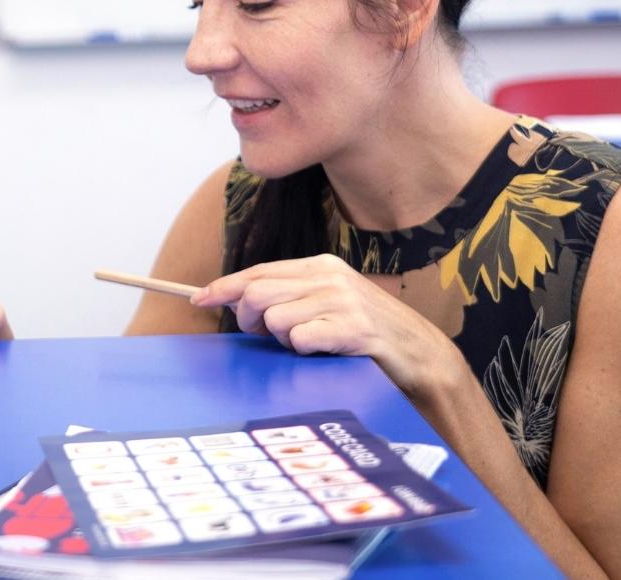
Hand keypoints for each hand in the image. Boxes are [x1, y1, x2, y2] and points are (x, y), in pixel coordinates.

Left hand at [191, 254, 453, 395]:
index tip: (199, 297)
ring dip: (284, 340)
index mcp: (320, 266)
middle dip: (248, 319)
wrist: (421, 354)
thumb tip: (238, 302)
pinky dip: (305, 351)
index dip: (225, 285)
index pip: (258, 272)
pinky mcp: (353, 328)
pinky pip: (301, 340)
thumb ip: (289, 298)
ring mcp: (343, 301)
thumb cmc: (366, 332)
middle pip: (258, 293)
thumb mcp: (327, 303)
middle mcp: (329, 277)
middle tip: (260, 335)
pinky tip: (324, 351)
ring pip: (276, 320)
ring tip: (308, 344)